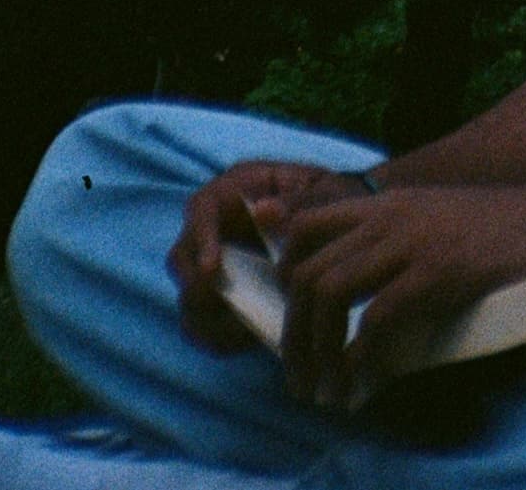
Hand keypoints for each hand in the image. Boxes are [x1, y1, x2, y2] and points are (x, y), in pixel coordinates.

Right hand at [168, 160, 379, 353]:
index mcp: (237, 188)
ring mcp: (216, 261)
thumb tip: (264, 213)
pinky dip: (219, 337)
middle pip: (181, 258)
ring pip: (189, 297)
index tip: (214, 270)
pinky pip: (204, 323)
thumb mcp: (325, 193)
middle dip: (198, 288)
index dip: (201, 239)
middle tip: (229, 311)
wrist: (344, 224)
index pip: (201, 208)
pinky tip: (249, 338)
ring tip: (244, 331)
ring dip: (209, 319)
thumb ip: (300, 201)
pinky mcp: (222, 295)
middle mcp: (217, 224)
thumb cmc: (332, 200)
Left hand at [271, 180, 525, 411]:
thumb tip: (372, 291)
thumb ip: (406, 241)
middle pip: (308, 270)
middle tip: (301, 379)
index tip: (293, 324)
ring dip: (317, 352)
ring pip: (330, 292)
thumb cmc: (519, 231)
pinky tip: (363, 387)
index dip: (286, 278)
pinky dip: (359, 360)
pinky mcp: (443, 270)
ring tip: (323, 393)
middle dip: (293, 335)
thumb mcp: (447, 220)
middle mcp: (394, 213)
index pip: (308, 227)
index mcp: (394, 201)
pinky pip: (378, 318)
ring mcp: (417, 239)